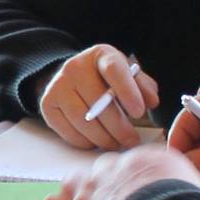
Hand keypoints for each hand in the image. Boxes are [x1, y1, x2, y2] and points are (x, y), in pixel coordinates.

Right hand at [37, 45, 161, 150]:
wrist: (73, 78)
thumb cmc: (107, 80)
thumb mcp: (128, 75)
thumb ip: (143, 86)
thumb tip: (151, 101)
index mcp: (100, 55)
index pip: (113, 70)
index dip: (127, 92)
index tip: (139, 112)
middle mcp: (75, 67)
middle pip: (98, 102)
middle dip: (119, 127)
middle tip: (132, 141)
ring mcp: (58, 86)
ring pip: (83, 121)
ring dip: (104, 138)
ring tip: (116, 144)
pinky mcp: (48, 105)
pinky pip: (68, 131)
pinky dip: (86, 142)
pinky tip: (96, 142)